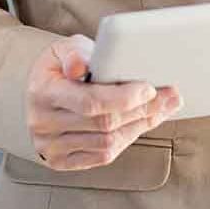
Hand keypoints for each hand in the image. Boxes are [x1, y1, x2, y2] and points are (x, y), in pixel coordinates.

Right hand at [26, 33, 182, 169]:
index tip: (149, 88)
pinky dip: (127, 140)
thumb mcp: (63, 48)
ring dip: (140, 126)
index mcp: (44, 92)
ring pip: (107, 143)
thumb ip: (77, 52)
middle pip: (104, 124)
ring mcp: (51, 146)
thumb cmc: (58, 66)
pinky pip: (102, 156)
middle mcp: (44, 123)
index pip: (90, 102)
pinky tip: (141, 124)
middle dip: (142, 110)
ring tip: (162, 109)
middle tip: (170, 96)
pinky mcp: (60, 161)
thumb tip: (81, 66)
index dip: (123, 98)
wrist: (39, 91)